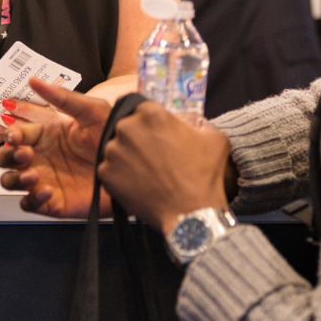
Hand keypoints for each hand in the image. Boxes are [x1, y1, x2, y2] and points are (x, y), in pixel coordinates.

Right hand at [0, 79, 111, 217]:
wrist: (134, 168)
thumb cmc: (113, 137)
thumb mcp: (91, 112)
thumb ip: (62, 97)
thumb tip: (33, 80)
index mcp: (45, 136)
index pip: (15, 135)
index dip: (11, 135)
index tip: (16, 136)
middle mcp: (40, 158)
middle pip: (5, 159)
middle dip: (8, 156)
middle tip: (24, 154)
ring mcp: (44, 181)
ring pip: (11, 182)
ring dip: (15, 179)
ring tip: (33, 175)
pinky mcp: (53, 203)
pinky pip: (30, 204)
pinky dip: (32, 200)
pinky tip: (47, 191)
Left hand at [100, 101, 231, 235]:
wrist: (191, 214)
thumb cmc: (204, 176)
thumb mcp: (215, 138)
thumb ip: (200, 123)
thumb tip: (195, 124)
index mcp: (151, 113)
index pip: (139, 106)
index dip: (147, 120)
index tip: (154, 132)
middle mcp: (127, 128)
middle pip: (125, 126)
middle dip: (136, 137)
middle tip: (151, 155)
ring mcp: (113, 151)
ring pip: (116, 148)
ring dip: (127, 156)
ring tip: (146, 173)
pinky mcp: (105, 173)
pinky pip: (109, 169)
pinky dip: (120, 176)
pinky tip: (138, 185)